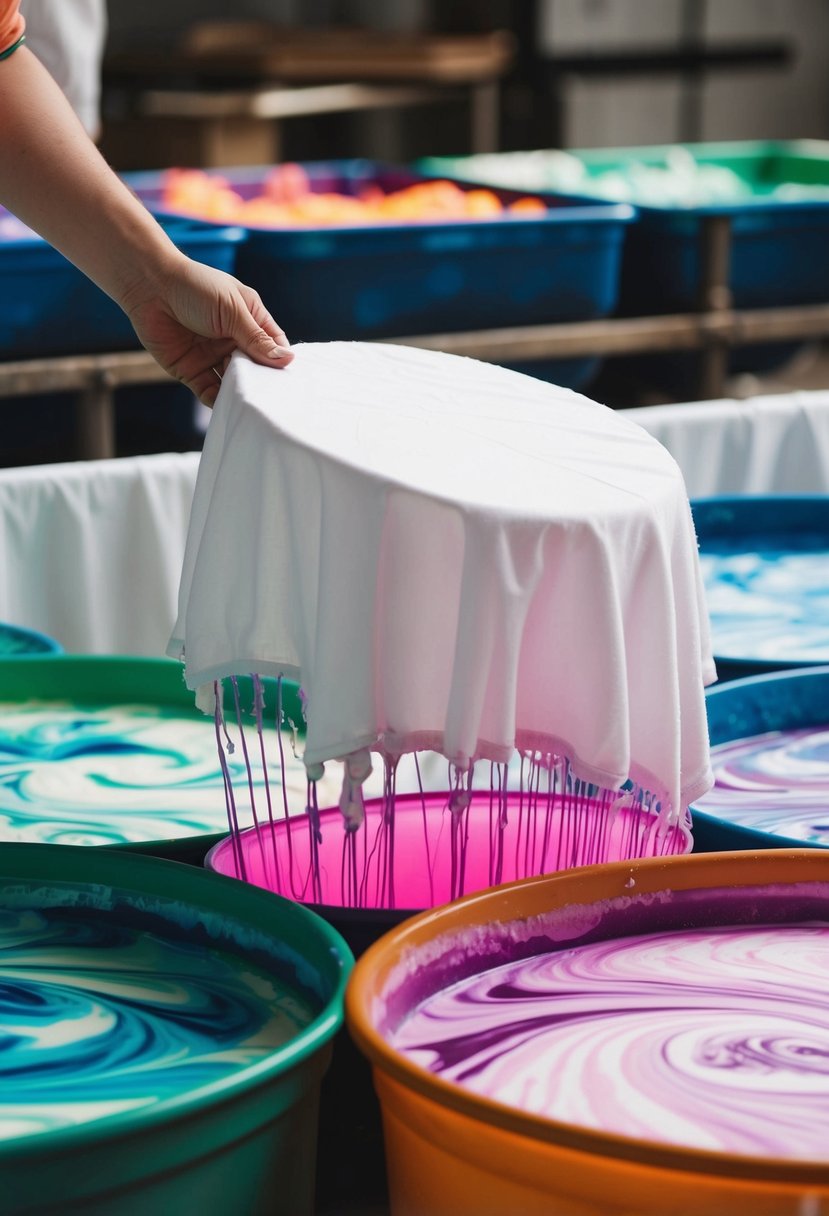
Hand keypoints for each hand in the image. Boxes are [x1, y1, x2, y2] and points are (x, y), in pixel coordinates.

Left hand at [124, 255, 292, 405]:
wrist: (149, 287)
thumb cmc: (195, 288)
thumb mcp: (233, 311)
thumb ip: (257, 339)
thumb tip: (287, 360)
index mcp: (249, 320)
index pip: (273, 346)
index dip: (282, 362)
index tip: (291, 381)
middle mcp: (233, 341)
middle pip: (256, 369)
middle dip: (262, 382)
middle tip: (273, 399)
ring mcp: (212, 357)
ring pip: (233, 383)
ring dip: (240, 393)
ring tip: (250, 403)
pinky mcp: (191, 371)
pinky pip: (209, 392)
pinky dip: (218, 401)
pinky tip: (227, 407)